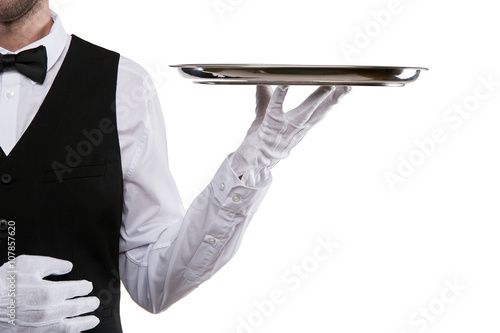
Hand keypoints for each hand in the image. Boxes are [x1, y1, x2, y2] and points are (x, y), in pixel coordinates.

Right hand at [0, 255, 99, 331]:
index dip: (85, 287)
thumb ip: (52, 264)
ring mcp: (42, 326)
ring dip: (85, 322)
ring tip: (93, 320)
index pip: (76, 289)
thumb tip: (67, 266)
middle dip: (89, 304)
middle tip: (95, 302)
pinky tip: (74, 332)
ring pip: (70, 326)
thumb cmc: (3, 284)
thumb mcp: (28, 264)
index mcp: (50, 292)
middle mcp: (49, 311)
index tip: (88, 286)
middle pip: (77, 308)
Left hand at [232, 85, 350, 185]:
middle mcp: (296, 129)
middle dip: (333, 99)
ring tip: (328, 86)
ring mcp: (284, 130)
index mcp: (299, 126)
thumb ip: (265, 98)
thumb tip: (263, 81)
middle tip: (346, 86)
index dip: (334, 101)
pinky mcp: (269, 128)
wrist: (251, 164)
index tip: (346, 88)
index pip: (321, 112)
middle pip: (319, 113)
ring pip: (304, 113)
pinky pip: (275, 110)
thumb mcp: (265, 116)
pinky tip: (284, 85)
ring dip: (316, 99)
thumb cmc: (260, 141)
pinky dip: (279, 97)